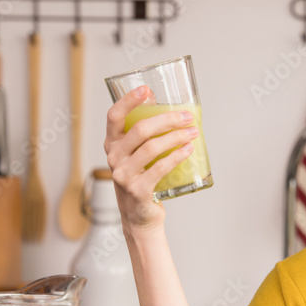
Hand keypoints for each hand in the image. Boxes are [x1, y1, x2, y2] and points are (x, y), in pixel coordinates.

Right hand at [104, 86, 197, 229]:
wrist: (139, 216)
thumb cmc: (141, 179)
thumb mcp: (136, 155)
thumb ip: (144, 134)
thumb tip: (165, 106)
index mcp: (112, 144)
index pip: (114, 116)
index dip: (128, 100)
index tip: (146, 89)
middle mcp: (114, 158)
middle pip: (140, 130)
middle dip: (167, 119)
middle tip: (186, 117)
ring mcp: (123, 174)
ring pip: (152, 147)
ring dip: (176, 137)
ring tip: (193, 132)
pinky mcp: (137, 189)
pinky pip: (160, 168)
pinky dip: (177, 156)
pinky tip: (188, 149)